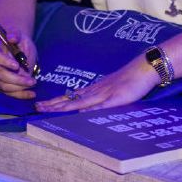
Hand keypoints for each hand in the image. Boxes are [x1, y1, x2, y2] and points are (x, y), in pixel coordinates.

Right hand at [0, 31, 39, 98]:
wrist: (19, 49)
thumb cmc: (19, 41)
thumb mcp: (20, 35)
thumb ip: (15, 35)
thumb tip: (12, 38)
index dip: (4, 62)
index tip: (17, 66)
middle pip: (0, 74)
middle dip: (16, 79)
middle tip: (31, 81)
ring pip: (3, 86)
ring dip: (19, 88)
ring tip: (33, 84)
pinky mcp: (0, 85)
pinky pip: (8, 93)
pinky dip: (20, 95)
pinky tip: (31, 94)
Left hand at [35, 62, 157, 112]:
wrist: (146, 67)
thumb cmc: (131, 79)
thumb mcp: (113, 89)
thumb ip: (101, 99)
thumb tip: (87, 108)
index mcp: (95, 89)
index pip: (71, 96)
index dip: (56, 101)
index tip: (42, 105)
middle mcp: (96, 91)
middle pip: (71, 99)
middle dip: (53, 104)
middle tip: (36, 107)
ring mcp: (106, 94)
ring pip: (80, 102)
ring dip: (63, 107)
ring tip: (48, 110)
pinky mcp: (117, 98)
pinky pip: (102, 105)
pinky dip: (90, 110)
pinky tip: (79, 114)